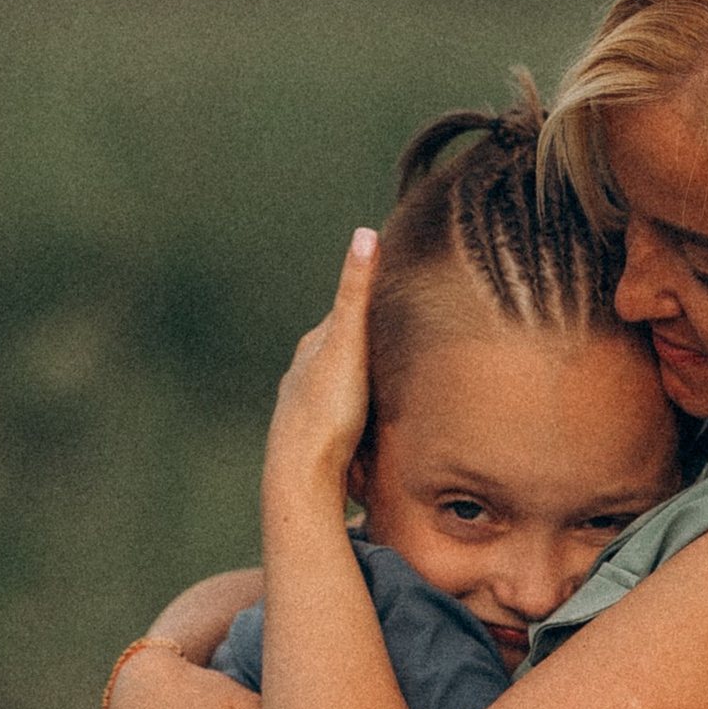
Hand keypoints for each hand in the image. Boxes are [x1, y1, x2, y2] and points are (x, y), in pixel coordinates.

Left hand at [264, 227, 376, 511]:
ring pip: (339, 388)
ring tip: (391, 384)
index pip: (345, 313)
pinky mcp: (316, 443)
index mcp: (313, 347)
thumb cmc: (327, 410)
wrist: (303, 475)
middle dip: (367, 345)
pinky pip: (341, 420)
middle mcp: (304, 374)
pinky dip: (357, 414)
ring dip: (362, 384)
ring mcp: (307, 409)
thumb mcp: (348, 344)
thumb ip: (356, 293)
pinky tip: (369, 427)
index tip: (399, 291)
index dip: (372, 301)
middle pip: (342, 352)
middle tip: (403, 339)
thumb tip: (366, 233)